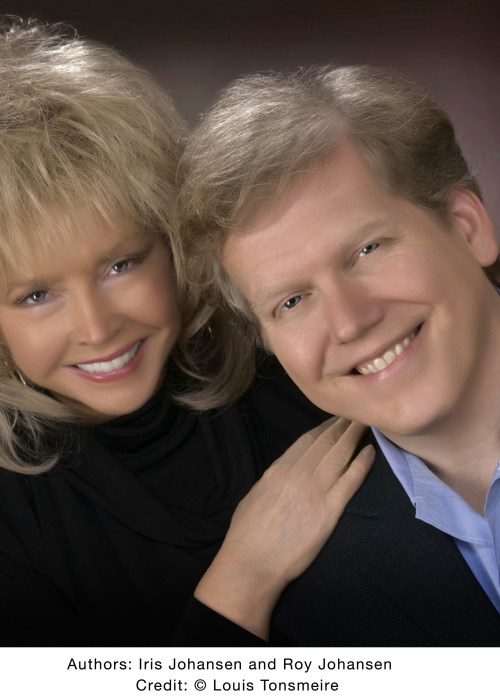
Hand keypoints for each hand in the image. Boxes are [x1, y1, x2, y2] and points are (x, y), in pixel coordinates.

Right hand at [194, 417, 373, 638]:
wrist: (252, 562)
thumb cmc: (247, 533)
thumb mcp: (256, 494)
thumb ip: (273, 479)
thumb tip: (285, 472)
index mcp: (279, 468)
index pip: (308, 440)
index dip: (325, 427)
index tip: (336, 418)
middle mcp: (299, 473)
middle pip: (327, 441)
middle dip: (343, 425)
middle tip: (357, 413)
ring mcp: (316, 490)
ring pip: (340, 454)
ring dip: (354, 436)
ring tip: (366, 423)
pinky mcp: (330, 510)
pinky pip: (350, 481)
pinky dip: (362, 464)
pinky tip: (371, 452)